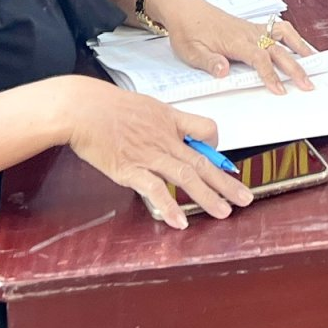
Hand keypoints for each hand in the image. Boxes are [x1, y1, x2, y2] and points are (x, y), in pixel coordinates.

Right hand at [58, 78, 253, 228]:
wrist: (82, 108)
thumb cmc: (108, 106)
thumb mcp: (144, 106)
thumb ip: (160, 122)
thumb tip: (172, 135)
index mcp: (170, 119)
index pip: (206, 129)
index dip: (216, 146)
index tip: (222, 162)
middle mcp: (165, 138)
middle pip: (202, 160)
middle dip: (226, 182)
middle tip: (245, 197)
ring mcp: (149, 154)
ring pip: (186, 176)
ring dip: (207, 196)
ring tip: (224, 212)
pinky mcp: (130, 169)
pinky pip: (155, 189)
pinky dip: (169, 205)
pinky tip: (180, 221)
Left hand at [150, 0, 316, 94]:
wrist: (184, 9)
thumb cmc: (188, 31)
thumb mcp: (191, 51)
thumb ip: (209, 62)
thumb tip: (224, 72)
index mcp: (235, 41)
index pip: (259, 58)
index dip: (271, 74)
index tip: (280, 89)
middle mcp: (248, 33)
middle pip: (277, 50)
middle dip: (295, 67)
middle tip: (307, 84)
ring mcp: (252, 28)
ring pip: (282, 35)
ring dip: (299, 47)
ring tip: (314, 60)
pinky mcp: (252, 27)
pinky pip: (278, 30)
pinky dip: (292, 37)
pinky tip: (298, 45)